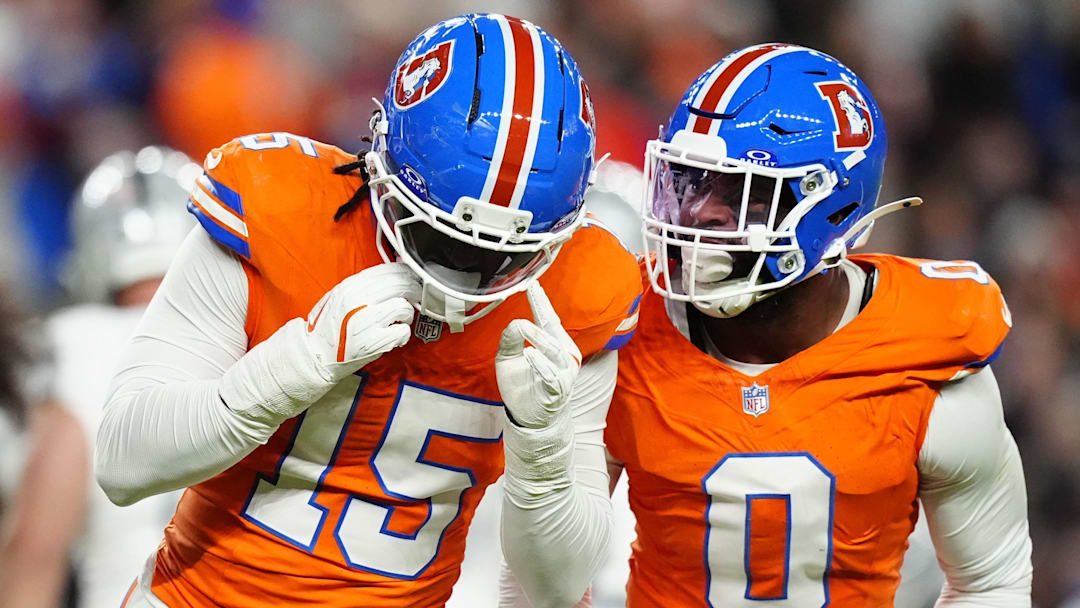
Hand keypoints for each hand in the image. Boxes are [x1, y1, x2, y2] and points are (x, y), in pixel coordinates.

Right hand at [303, 262, 421, 381]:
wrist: (315, 355)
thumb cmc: (329, 326)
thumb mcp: (341, 296)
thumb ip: (365, 284)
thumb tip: (394, 271)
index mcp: (351, 286)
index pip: (389, 270)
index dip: (407, 273)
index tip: (412, 279)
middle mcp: (358, 300)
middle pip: (400, 284)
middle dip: (413, 291)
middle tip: (415, 298)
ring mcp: (366, 321)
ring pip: (403, 306)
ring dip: (407, 314)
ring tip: (399, 320)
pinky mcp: (373, 342)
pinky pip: (402, 331)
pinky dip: (403, 334)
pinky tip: (395, 336)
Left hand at [496, 282, 581, 428]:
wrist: (528, 416)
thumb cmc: (521, 384)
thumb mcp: (508, 358)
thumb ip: (510, 339)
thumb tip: (516, 323)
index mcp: (553, 343)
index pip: (547, 318)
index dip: (541, 301)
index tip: (533, 284)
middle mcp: (563, 354)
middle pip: (552, 327)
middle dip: (542, 308)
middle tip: (531, 291)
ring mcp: (564, 372)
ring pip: (552, 349)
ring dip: (538, 338)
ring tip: (524, 328)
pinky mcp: (559, 389)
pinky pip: (551, 374)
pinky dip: (540, 364)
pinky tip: (530, 354)